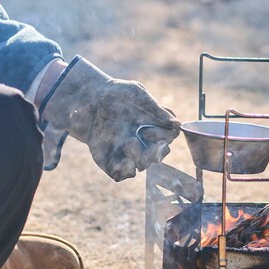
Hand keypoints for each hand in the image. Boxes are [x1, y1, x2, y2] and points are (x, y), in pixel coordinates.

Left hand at [39, 57, 180, 180]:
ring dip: (139, 159)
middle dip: (153, 153)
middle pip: (159, 155)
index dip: (162, 137)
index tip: (147, 131)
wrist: (90, 101)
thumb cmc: (117, 94)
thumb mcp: (137, 94)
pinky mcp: (114, 161)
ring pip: (142, 165)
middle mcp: (145, 141)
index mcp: (155, 125)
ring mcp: (130, 152)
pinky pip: (122, 174)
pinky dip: (124, 170)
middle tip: (141, 141)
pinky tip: (121, 161)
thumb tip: (177, 124)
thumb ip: (155, 109)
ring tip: (128, 143)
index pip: (169, 136)